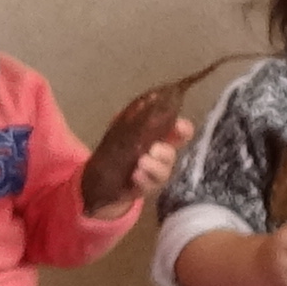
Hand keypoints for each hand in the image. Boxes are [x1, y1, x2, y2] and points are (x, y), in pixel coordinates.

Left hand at [76, 118, 190, 223]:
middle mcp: (162, 157)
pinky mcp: (145, 187)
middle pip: (173, 153)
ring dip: (154, 166)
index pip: (182, 133)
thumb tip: (147, 97)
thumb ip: (135, 113)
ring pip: (164, 171)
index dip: (184, 129)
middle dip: (165, 151)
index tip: (178, 126)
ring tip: (142, 162)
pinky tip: (136, 174)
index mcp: (161, 138)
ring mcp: (155, 174)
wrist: (103, 174)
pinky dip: (143, 179)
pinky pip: (149, 185)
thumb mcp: (123, 126)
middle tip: (153, 149)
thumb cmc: (119, 146)